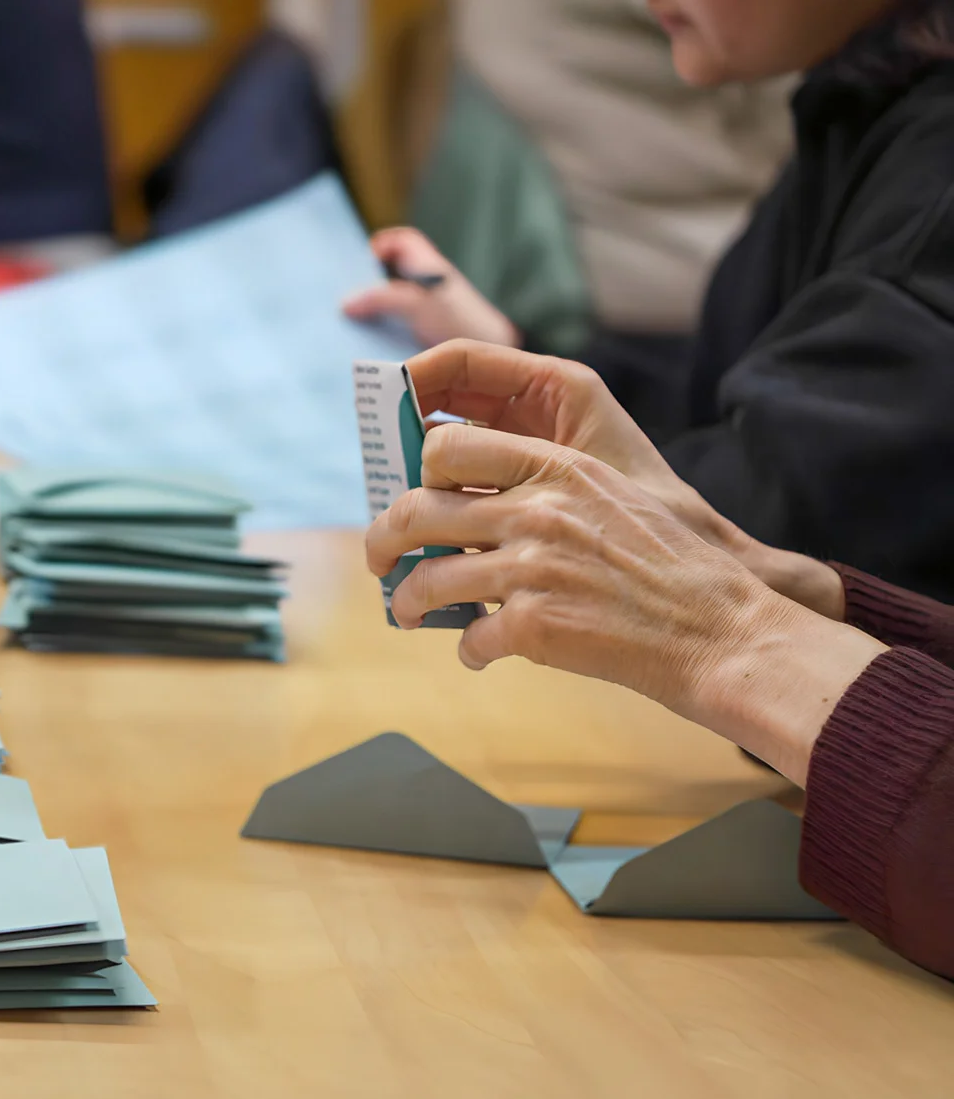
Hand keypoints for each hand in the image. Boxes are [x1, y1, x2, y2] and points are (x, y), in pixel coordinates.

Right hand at [342, 228, 519, 348]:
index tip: (359, 267)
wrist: (492, 359)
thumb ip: (382, 298)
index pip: (401, 242)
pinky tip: (367, 353)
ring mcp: (424, 316)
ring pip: (388, 310)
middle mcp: (425, 289)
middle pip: (388, 277)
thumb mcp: (417, 303)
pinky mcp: (422, 341)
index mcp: (427, 268)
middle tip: (344, 304)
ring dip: (370, 319)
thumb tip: (346, 304)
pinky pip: (392, 335)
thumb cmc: (462, 322)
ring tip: (349, 332)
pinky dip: (379, 341)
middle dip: (366, 288)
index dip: (380, 246)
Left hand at [398, 339, 845, 617]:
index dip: (418, 471)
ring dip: (407, 602)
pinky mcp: (534, 626)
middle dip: (381, 539)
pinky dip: (468, 650)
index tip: (414, 492)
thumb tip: (474, 508)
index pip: (449, 447)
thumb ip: (547, 492)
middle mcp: (537, 510)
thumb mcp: (612, 498)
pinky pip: (468, 638)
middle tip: (377, 558)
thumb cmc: (671, 569)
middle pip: (414, 510)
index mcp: (558, 468)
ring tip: (408, 613)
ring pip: (426, 579)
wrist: (722, 633)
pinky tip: (480, 653)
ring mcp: (532, 568)